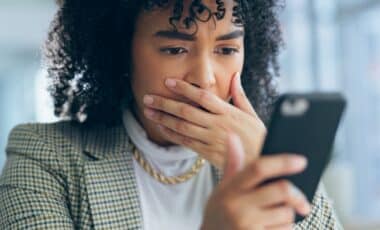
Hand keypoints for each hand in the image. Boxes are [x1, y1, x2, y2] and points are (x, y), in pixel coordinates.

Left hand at [142, 72, 266, 168]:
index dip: (184, 88)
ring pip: (182, 127)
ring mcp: (211, 139)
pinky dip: (171, 134)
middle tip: (148, 97)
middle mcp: (217, 125)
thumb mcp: (252, 114)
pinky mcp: (207, 153)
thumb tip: (235, 75)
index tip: (168, 81)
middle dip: (165, 103)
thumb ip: (240, 95)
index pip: (202, 96)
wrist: (261, 164)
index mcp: (228, 112)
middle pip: (186, 111)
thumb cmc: (258, 137)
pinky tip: (160, 127)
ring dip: (163, 118)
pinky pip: (185, 142)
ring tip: (148, 110)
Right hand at [201, 134, 311, 229]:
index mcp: (230, 188)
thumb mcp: (222, 189)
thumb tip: (232, 135)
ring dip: (287, 215)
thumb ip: (232, 163)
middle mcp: (238, 206)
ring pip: (287, 213)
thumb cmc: (219, 213)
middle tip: (302, 201)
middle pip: (282, 190)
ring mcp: (247, 226)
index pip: (258, 168)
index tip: (301, 161)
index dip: (282, 162)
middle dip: (297, 195)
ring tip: (272, 218)